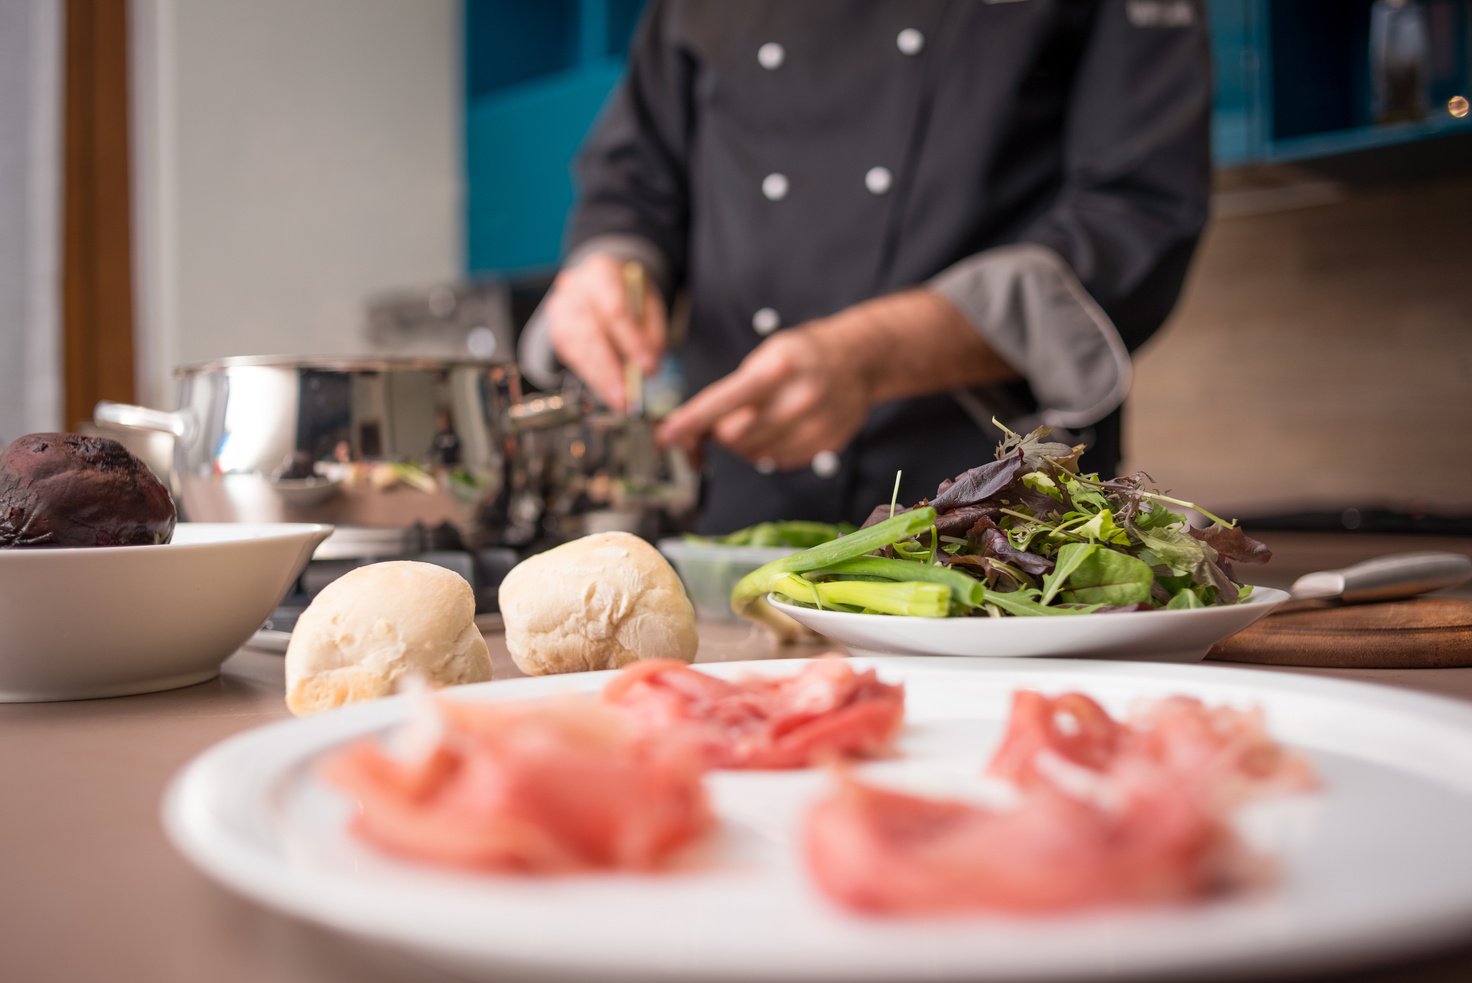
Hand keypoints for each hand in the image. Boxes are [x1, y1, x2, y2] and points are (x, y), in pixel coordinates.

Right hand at [545, 253, 667, 412]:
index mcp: (601, 272)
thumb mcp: (649, 304)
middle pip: (590, 333)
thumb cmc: (629, 295)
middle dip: (611, 369)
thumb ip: (652, 333)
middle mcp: (574, 288)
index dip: (631, 341)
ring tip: (619, 402)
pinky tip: (606, 392)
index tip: (648, 367)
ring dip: (600, 380)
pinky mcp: (557, 332)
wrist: (600, 285)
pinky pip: (573, 359)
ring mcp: (560, 310)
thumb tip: (649, 369)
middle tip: (627, 396)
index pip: (614, 309)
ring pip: (578, 349)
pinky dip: (592, 378)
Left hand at [656, 313, 876, 472]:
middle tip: (726, 419)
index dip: (690, 422)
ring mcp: (815, 425)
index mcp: (776, 369)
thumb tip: (698, 426)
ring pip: (756, 454)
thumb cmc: (804, 354)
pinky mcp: (826, 444)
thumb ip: (736, 389)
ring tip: (757, 420)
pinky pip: (780, 461)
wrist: (859, 358)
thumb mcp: (768, 354)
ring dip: (744, 443)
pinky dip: (769, 451)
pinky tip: (780, 429)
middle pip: (735, 436)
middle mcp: (797, 398)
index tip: (666, 436)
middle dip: (720, 433)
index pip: (722, 402)